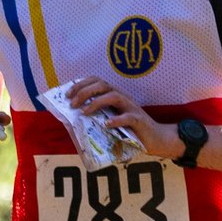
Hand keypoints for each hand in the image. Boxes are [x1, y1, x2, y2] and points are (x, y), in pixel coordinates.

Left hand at [65, 76, 179, 161]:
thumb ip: (96, 118)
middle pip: (103, 85)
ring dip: (96, 103)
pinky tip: (106, 125)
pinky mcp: (139, 120)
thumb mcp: (111, 121)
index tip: (67, 95)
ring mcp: (131, 108)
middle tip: (72, 104)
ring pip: (114, 97)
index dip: (81, 84)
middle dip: (84, 92)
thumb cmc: (130, 130)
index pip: (96, 81)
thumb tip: (71, 123)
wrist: (155, 139)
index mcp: (114, 95)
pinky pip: (128, 117)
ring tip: (84, 112)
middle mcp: (122, 98)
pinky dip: (116, 120)